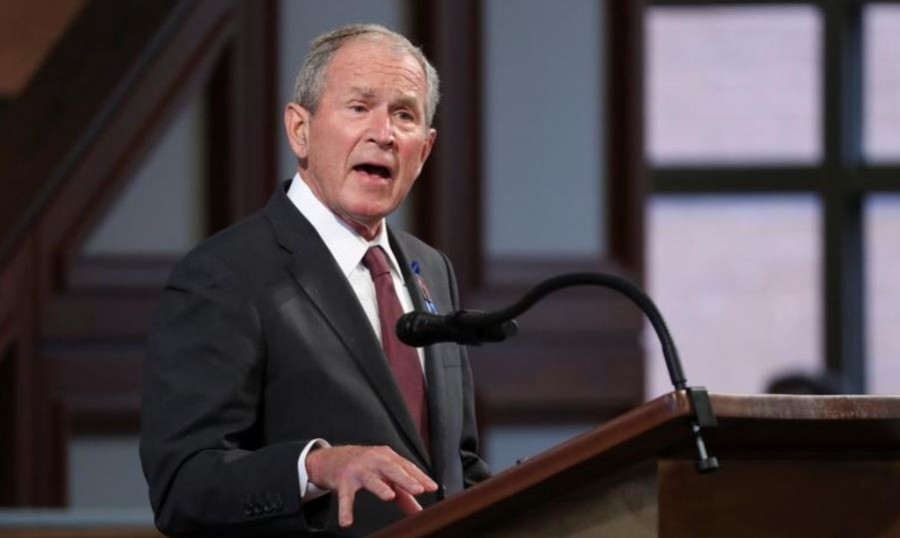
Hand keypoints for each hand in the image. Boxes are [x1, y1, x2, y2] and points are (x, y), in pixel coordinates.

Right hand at [305, 445, 437, 527]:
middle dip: (406, 479)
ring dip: (380, 487)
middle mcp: (374, 461)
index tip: (432, 487)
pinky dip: (345, 510)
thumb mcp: (384, 475)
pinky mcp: (343, 481)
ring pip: (371, 479)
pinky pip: (345, 497)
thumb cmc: (364, 466)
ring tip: (390, 497)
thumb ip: (402, 492)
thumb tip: (418, 510)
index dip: (420, 477)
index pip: (407, 467)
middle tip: (418, 490)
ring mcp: (358, 470)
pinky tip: (347, 522)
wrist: (332, 458)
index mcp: (387, 458)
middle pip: (392, 469)